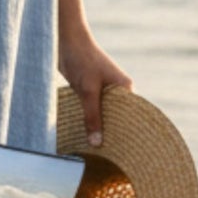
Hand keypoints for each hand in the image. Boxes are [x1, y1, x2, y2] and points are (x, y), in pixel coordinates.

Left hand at [58, 28, 133, 147]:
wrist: (64, 39)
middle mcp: (116, 90)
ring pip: (101, 115)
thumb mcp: (87, 91)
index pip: (132, 116)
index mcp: (125, 88)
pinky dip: (86, 120)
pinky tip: (81, 136)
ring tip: (94, 153)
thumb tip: (97, 143)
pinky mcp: (87, 91)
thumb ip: (92, 116)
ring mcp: (101, 91)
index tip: (126, 154)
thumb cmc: (81, 59)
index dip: (128, 133)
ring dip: (97, 128)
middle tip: (108, 159)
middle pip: (116, 118)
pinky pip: (89, 110)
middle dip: (111, 134)